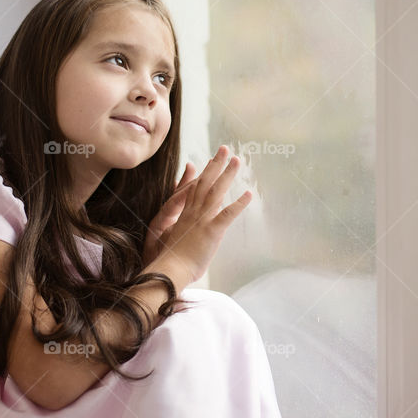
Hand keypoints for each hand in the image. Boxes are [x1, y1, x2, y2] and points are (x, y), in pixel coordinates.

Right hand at [144, 145, 251, 286]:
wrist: (169, 269)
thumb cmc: (169, 259)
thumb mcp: (169, 238)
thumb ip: (176, 227)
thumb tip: (181, 223)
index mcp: (184, 214)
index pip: (194, 187)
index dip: (203, 172)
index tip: (210, 160)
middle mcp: (193, 212)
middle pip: (205, 182)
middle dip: (215, 164)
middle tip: (225, 149)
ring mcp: (202, 220)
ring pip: (216, 191)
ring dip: (227, 174)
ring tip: (237, 161)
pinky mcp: (211, 231)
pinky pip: (227, 214)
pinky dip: (238, 204)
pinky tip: (248, 194)